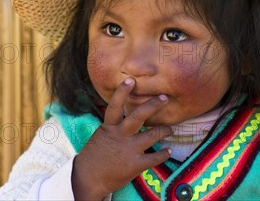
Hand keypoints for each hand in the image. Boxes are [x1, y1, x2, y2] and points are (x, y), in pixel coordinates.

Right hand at [72, 78, 172, 199]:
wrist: (88, 178)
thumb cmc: (95, 155)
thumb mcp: (101, 136)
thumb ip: (114, 126)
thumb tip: (125, 116)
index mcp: (109, 127)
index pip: (115, 106)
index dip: (122, 92)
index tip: (131, 80)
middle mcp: (120, 135)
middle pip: (138, 116)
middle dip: (153, 105)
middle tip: (164, 98)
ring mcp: (128, 150)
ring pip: (151, 136)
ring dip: (164, 130)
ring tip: (170, 129)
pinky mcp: (135, 165)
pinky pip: (154, 158)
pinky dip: (163, 154)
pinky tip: (168, 152)